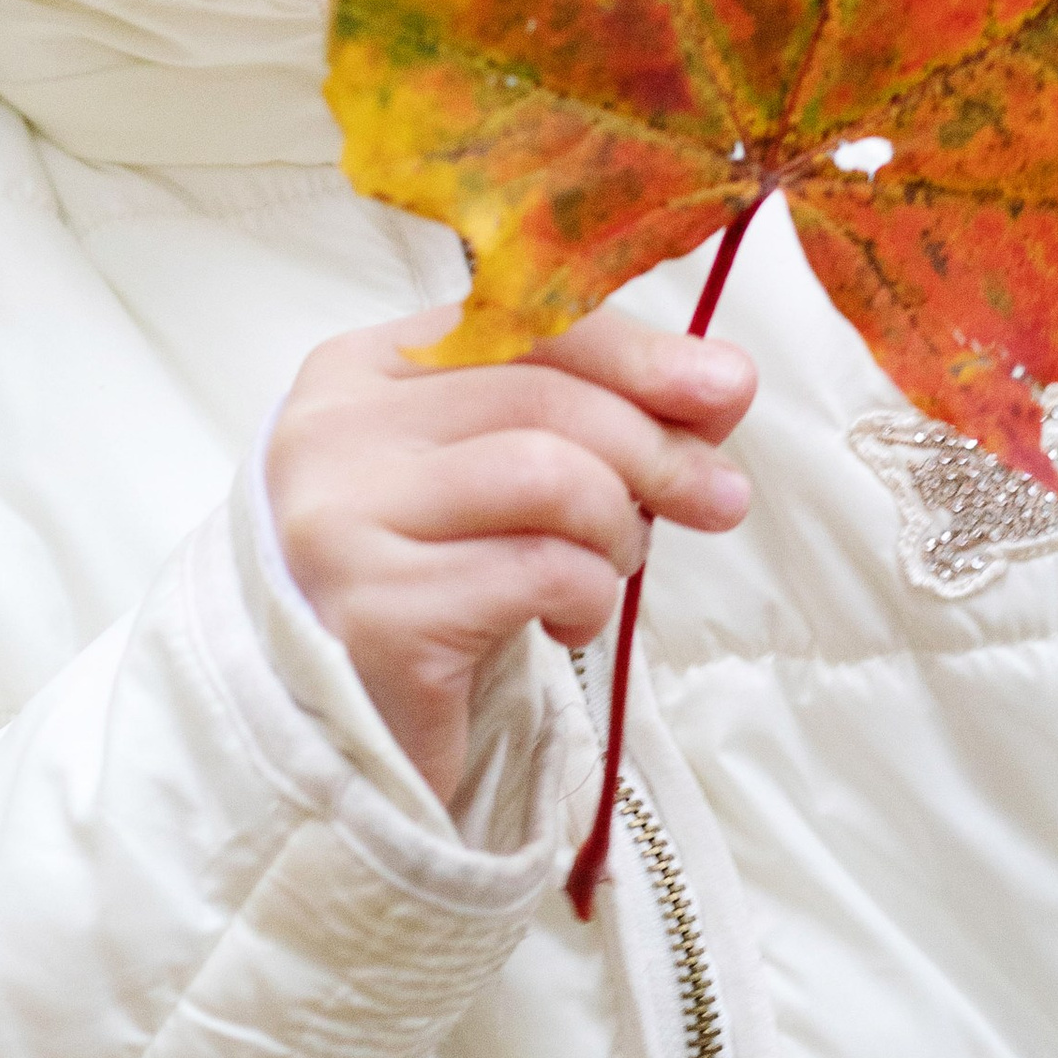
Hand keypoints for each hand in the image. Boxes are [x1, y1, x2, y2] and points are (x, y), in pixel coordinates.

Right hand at [265, 308, 756, 805]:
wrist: (350, 730)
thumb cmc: (438, 583)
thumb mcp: (510, 478)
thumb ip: (598, 416)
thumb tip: (724, 379)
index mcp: (356, 371)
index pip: (515, 326)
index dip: (634, 354)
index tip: (727, 388)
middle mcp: (329, 432)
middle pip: (540, 396)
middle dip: (656, 448)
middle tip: (719, 499)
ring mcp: (339, 521)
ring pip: (547, 476)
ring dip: (616, 529)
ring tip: (610, 569)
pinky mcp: (376, 615)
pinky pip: (541, 573)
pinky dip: (590, 599)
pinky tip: (565, 624)